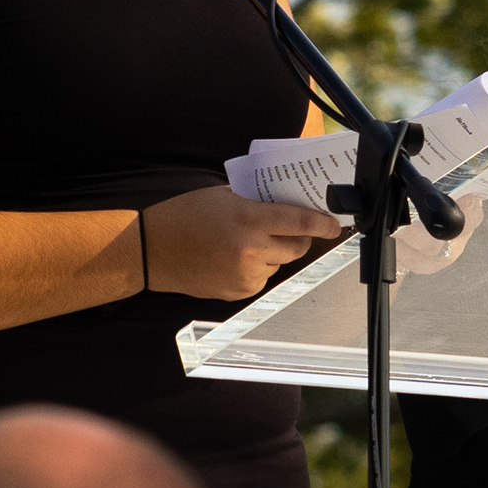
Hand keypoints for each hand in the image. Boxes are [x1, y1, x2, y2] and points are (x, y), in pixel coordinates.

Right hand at [140, 186, 342, 300]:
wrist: (152, 249)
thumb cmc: (184, 215)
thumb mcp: (223, 195)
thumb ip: (256, 202)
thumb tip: (287, 205)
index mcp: (248, 220)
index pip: (299, 222)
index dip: (323, 223)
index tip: (335, 224)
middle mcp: (250, 250)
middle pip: (296, 247)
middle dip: (299, 237)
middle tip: (288, 228)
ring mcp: (244, 275)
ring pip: (277, 263)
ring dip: (272, 252)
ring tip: (244, 240)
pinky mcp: (237, 292)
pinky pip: (260, 278)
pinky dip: (255, 267)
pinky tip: (232, 257)